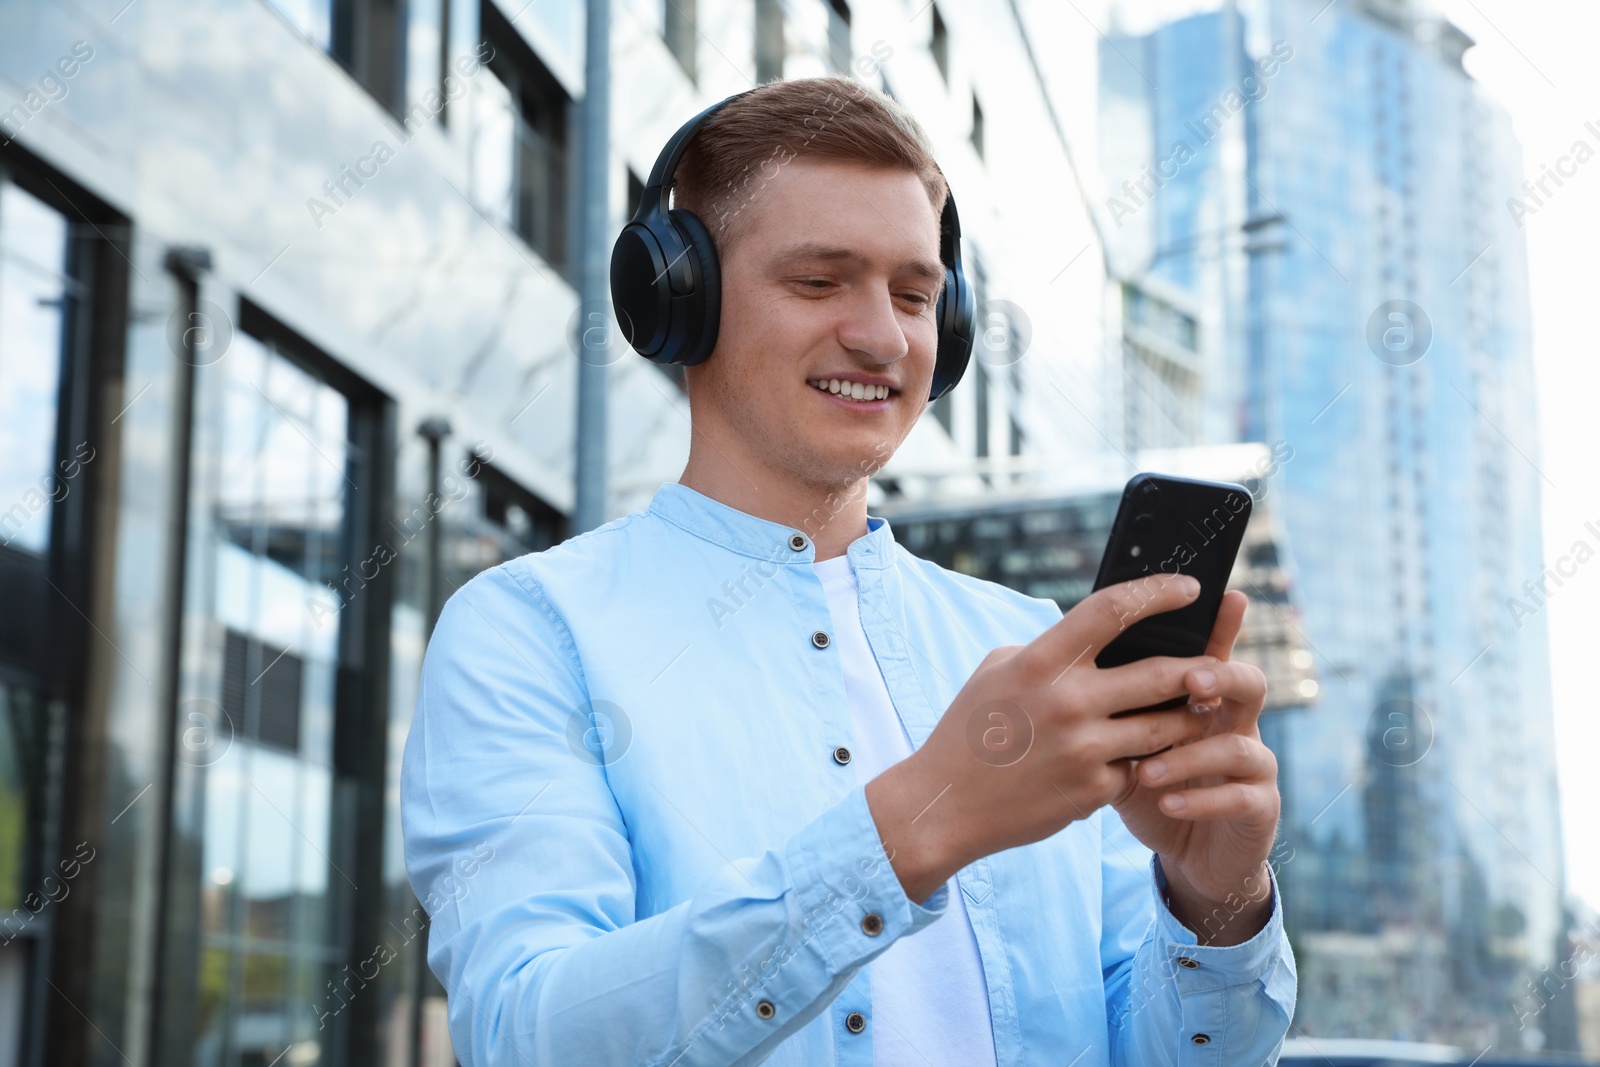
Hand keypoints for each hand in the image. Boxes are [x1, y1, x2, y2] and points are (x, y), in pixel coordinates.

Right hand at [866, 573, 1224, 902]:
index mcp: (1041, 660)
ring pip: (1165, 726)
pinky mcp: (1094, 791)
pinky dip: (1143, 762)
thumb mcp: (998, 671)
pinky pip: (1140, 768)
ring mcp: (1084, 749)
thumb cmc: (970, 729)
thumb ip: (1051, 651)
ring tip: (1195, 710)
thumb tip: (1100, 635)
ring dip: (1186, 717)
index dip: (1159, 592)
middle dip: (1199, 666)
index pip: (1113, 610)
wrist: (945, 804)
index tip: (1190, 588)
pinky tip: (1143, 759)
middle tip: (1215, 662)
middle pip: (1160, 673)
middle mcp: (1067, 701)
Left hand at [1109, 590, 1279, 944]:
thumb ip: (1107, 698)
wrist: (1183, 850)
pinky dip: (1201, 799)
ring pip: (1239, 745)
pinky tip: (1166, 802)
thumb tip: (1055, 653)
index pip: (1211, 649)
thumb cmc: (1144, 782)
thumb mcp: (1121, 737)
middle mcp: (1235, 722)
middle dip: (1219, 677)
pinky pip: (1240, 798)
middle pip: (1246, 683)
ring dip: (1191, 754)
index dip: (1217, 622)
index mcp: (1203, 697)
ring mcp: (1253, 765)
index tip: (1210, 595)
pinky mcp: (1258, 809)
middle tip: (1190, 680)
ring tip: (1146, 769)